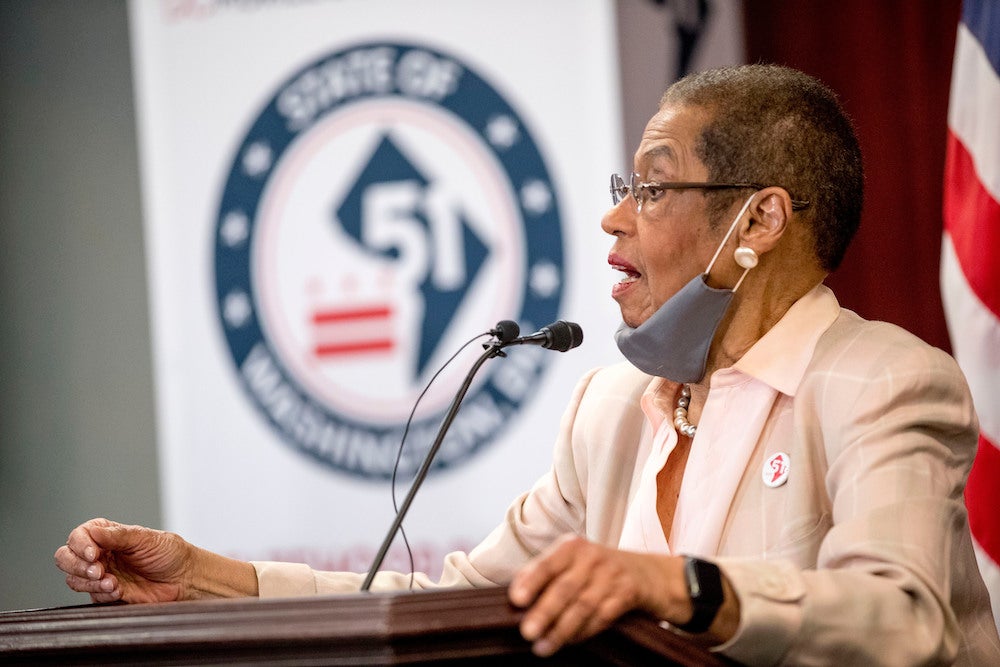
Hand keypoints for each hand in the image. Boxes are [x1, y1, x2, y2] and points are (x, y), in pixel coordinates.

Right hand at [54, 518, 194, 603]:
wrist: (183, 578)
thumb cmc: (168, 553)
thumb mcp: (146, 539)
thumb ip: (118, 536)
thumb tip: (92, 531)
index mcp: (107, 535)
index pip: (78, 536)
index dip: (79, 545)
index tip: (93, 554)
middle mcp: (100, 554)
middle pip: (65, 558)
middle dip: (76, 566)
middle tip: (98, 571)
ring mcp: (101, 574)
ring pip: (74, 579)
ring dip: (90, 582)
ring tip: (114, 583)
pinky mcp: (106, 593)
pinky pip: (91, 596)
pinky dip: (102, 594)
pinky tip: (119, 591)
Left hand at [508, 535, 688, 656]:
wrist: (650, 573)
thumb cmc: (599, 570)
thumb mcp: (574, 563)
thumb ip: (547, 575)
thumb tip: (515, 599)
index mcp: (572, 546)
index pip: (547, 563)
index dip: (531, 581)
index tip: (516, 600)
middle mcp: (592, 557)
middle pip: (565, 587)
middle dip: (544, 611)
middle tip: (527, 632)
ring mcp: (612, 575)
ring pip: (583, 605)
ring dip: (561, 629)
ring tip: (542, 647)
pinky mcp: (629, 593)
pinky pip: (603, 616)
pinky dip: (584, 631)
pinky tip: (569, 642)